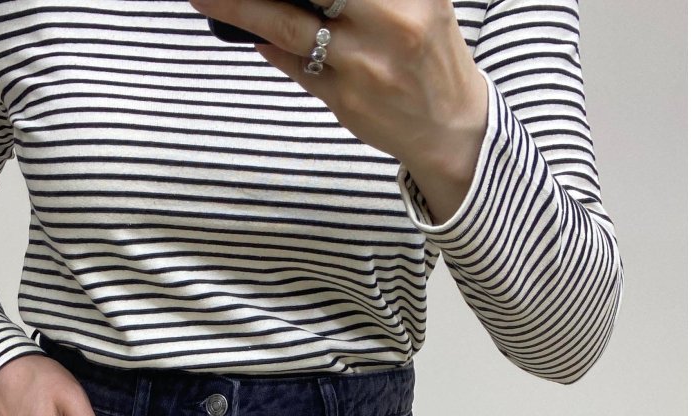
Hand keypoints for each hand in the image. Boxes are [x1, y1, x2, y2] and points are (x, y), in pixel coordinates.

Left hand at [188, 0, 489, 220]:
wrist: (452, 126)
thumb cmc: (429, 50)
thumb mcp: (420, 1)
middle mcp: (388, 24)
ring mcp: (362, 66)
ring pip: (286, 26)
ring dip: (239, 7)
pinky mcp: (344, 101)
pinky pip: (293, 65)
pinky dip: (268, 44)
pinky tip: (249, 30)